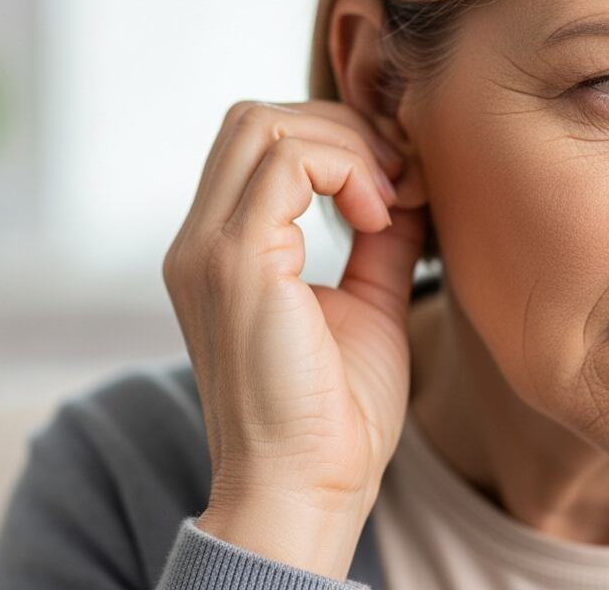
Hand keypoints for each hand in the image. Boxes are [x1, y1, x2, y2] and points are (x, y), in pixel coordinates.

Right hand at [161, 99, 426, 579]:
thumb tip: (408, 182)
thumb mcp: (367, 304)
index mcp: (221, 252)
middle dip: (340, 130)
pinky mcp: (235, 261)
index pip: (259, 143)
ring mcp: (209, 249)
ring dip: (345, 147)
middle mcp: (199, 242)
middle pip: (255, 118)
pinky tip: (379, 218)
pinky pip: (285, 160)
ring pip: (264, 125)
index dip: (336, 141)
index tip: (398, 186)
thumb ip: (378, 239)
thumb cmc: (336, 416)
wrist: (307, 489)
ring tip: (389, 202)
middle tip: (398, 181)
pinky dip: (344, 170)